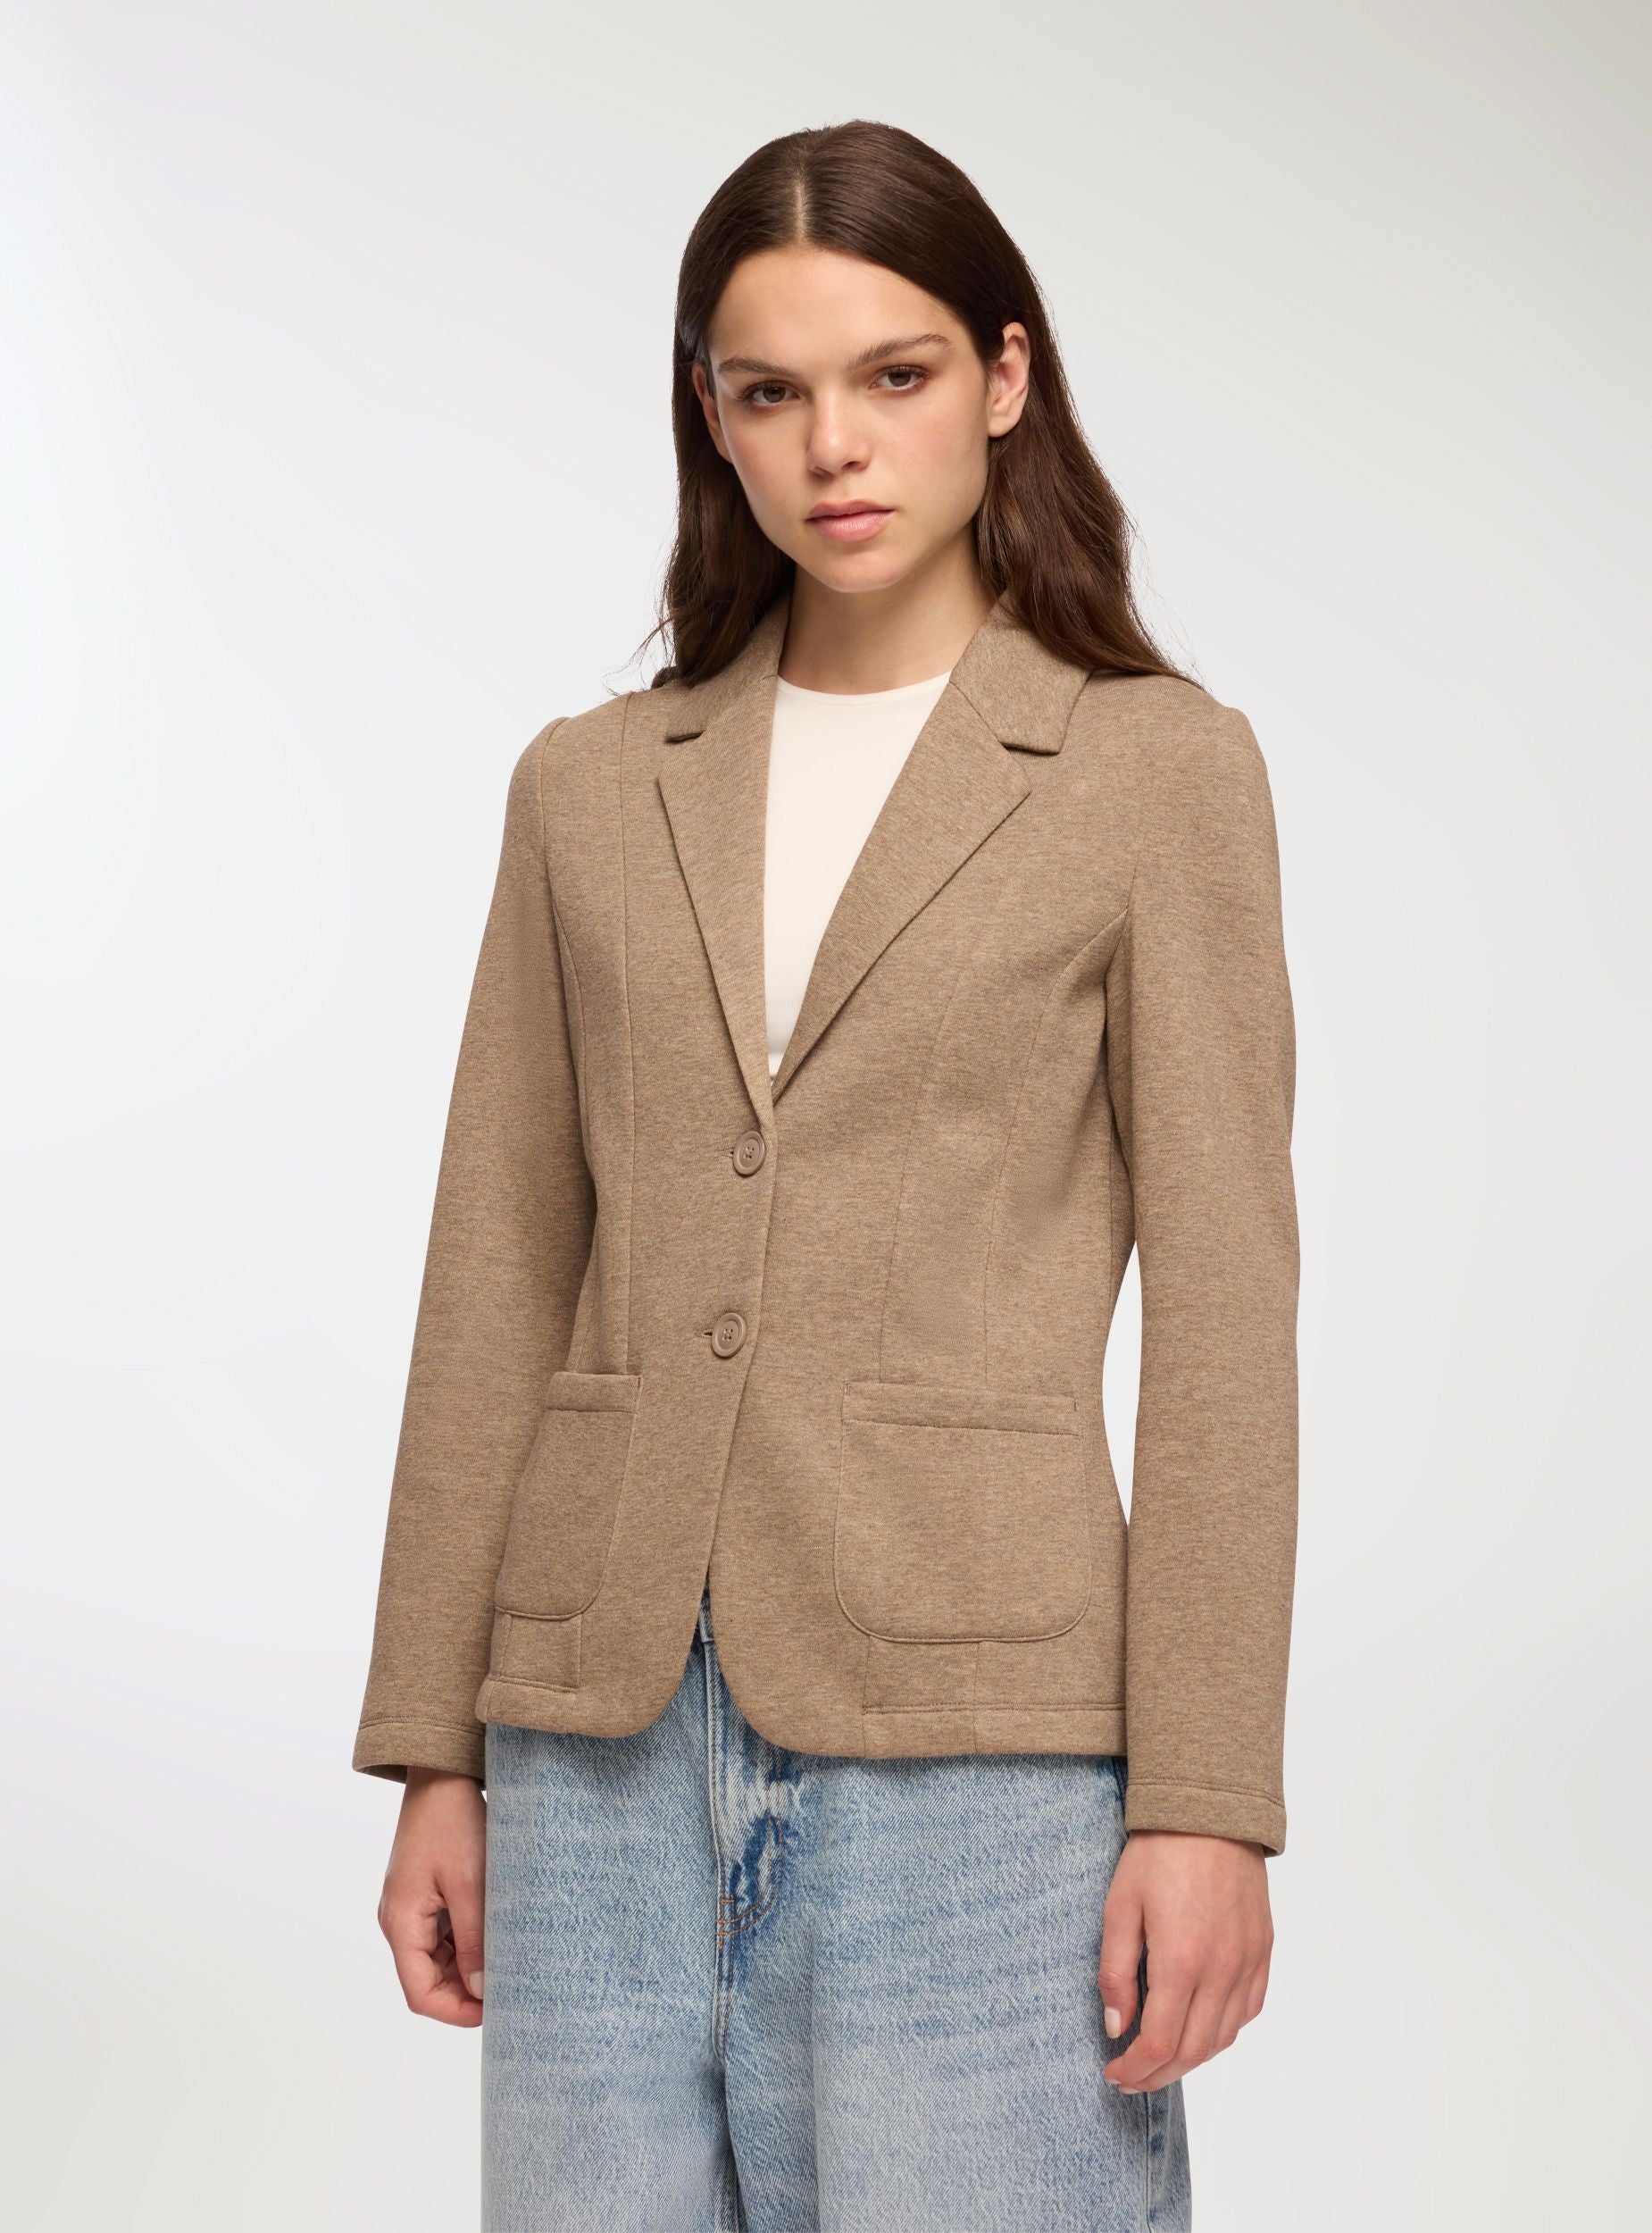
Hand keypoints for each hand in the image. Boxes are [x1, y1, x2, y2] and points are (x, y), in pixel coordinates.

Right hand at [376, 1767, 487, 2026]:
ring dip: (467, 1966)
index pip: (420, 1993)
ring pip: (436, 1958)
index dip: (456, 2011)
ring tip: (506, 1961)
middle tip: (508, 1987)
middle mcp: (398, 1920)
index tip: (495, 2010)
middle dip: (464, 1991)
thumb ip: (473, 1940)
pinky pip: (442, 1933)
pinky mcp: (424, 1893)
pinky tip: (495, 1934)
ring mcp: (410, 1906)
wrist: (442, 1773)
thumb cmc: (452, 1821)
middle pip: (427, 1979)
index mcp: (400, 1922)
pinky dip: (466, 1942)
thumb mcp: (469, 1884)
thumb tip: (481, 1990)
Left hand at [1098, 1829, 1272, 2092]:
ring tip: (1161, 2059)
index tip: (1114, 2074)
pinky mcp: (1264, 1949)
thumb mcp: (1120, 1907)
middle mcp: (1223, 1969)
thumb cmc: (1158, 1853)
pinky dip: (1224, 2030)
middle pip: (1195, 2050)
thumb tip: (1118, 2027)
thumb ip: (1116, 1972)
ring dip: (1192, 2058)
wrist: (1211, 1810)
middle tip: (1132, 2077)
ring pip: (1225, 2036)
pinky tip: (1200, 2026)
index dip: (1137, 2068)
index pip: (1162, 2042)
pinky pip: (1249, 2008)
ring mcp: (1249, 1961)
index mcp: (1183, 1960)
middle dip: (1160, 2073)